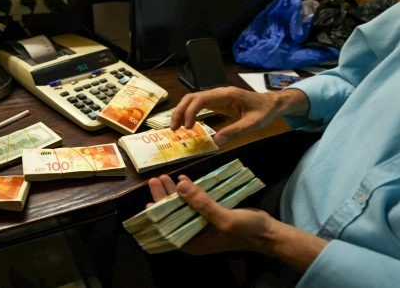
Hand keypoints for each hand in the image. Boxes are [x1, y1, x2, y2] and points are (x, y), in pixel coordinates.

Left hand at [148, 174, 275, 254]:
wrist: (270, 232)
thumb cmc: (247, 231)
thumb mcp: (224, 219)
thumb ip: (202, 203)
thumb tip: (180, 186)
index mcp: (194, 242)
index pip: (168, 229)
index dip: (157, 217)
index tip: (148, 202)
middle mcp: (195, 234)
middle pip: (173, 215)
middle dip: (163, 199)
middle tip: (155, 180)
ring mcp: (203, 224)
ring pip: (183, 207)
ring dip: (175, 193)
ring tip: (164, 177)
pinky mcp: (212, 214)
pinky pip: (196, 202)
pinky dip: (190, 191)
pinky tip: (183, 179)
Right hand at [171, 86, 308, 144]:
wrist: (271, 104)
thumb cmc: (263, 111)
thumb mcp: (252, 123)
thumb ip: (235, 131)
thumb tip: (216, 141)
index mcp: (226, 95)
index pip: (201, 99)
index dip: (190, 112)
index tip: (188, 127)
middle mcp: (218, 93)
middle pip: (191, 97)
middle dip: (180, 111)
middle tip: (174, 128)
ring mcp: (216, 96)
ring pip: (192, 100)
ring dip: (182, 111)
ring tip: (176, 127)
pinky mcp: (216, 102)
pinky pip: (198, 105)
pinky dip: (189, 113)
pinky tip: (187, 124)